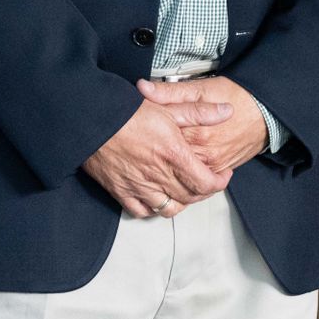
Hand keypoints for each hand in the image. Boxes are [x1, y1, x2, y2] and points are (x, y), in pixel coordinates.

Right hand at [80, 98, 233, 217]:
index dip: (219, 182)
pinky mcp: (121, 192)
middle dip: (204, 191)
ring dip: (181, 203)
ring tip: (185, 190)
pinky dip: (153, 209)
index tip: (223, 175)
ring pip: (168, 209)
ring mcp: (139, 187)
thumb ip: (200, 112)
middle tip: (208, 181)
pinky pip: (142, 211)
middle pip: (190, 197)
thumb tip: (226, 112)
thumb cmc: (128, 112)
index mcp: (174, 156)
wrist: (91, 121)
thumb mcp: (169, 106)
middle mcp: (158, 176)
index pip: (206, 182)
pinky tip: (157, 198)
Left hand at [139, 76, 269, 172]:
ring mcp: (213, 164)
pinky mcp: (222, 169)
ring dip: (169, 175)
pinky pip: (199, 183)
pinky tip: (176, 173)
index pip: (161, 143)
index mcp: (195, 133)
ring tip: (156, 167)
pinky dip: (186, 181)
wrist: (267, 110)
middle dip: (154, 163)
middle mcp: (204, 153)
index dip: (146, 140)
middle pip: (170, 167)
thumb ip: (171, 91)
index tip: (138, 135)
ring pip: (183, 180)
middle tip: (142, 156)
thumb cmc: (238, 96)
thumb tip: (144, 88)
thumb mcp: (202, 88)